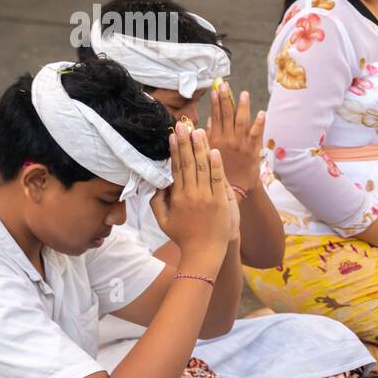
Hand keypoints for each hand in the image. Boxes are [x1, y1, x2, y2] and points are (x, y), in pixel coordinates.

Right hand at [149, 123, 234, 267]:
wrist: (204, 252)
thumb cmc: (183, 237)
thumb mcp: (163, 221)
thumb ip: (157, 202)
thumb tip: (157, 184)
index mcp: (177, 197)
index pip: (176, 168)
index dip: (175, 151)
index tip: (173, 135)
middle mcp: (192, 194)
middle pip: (189, 164)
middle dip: (186, 143)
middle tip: (184, 125)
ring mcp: (207, 197)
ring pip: (203, 168)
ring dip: (201, 148)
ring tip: (199, 131)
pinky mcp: (220, 201)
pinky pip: (218, 179)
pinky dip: (217, 165)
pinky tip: (214, 151)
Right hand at [205, 81, 263, 192]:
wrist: (235, 188)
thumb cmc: (221, 171)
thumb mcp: (210, 153)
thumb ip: (209, 136)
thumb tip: (208, 119)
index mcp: (215, 140)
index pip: (215, 117)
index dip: (216, 103)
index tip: (215, 90)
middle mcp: (227, 140)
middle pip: (226, 116)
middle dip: (225, 99)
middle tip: (224, 85)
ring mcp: (241, 144)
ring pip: (241, 122)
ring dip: (242, 107)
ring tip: (243, 94)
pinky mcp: (252, 150)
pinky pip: (256, 134)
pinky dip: (259, 124)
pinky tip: (261, 113)